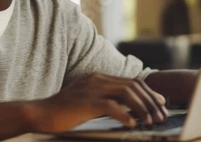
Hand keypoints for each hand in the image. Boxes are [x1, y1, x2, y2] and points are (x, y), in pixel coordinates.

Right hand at [31, 73, 168, 132]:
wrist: (40, 114)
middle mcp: (97, 79)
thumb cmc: (64, 112)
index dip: (149, 92)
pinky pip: (111, 106)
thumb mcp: (89, 103)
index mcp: (99, 77)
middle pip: (133, 85)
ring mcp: (91, 89)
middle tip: (161, 115)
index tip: (160, 104)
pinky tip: (132, 124)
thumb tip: (131, 110)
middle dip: (151, 101)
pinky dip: (124, 114)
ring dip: (142, 108)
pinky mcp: (86, 102)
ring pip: (126, 93)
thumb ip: (108, 101)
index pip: (132, 81)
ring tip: (150, 121)